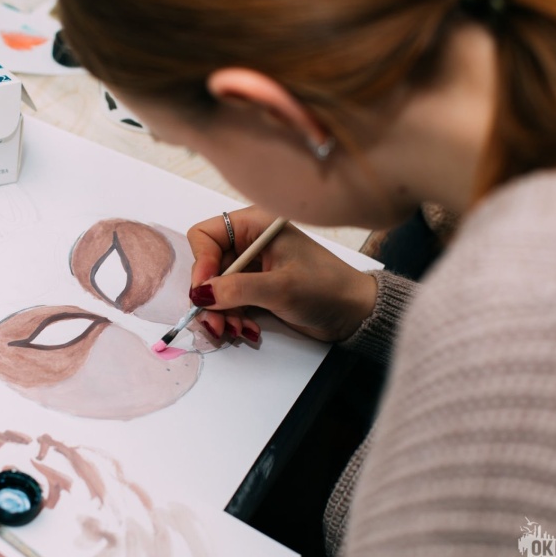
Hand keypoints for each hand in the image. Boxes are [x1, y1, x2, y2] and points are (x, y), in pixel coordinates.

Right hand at [187, 206, 377, 342]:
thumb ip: (237, 289)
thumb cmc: (327, 288)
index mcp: (255, 225)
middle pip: (208, 267)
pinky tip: (248, 330)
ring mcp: (252, 268)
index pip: (206, 235)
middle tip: (217, 323)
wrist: (355, 313)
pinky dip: (234, 319)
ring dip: (221, 314)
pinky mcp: (256, 289)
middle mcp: (249, 243)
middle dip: (210, 298)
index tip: (205, 292)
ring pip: (215, 289)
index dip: (202, 264)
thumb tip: (200, 295)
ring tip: (236, 331)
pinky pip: (229, 303)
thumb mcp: (280, 288)